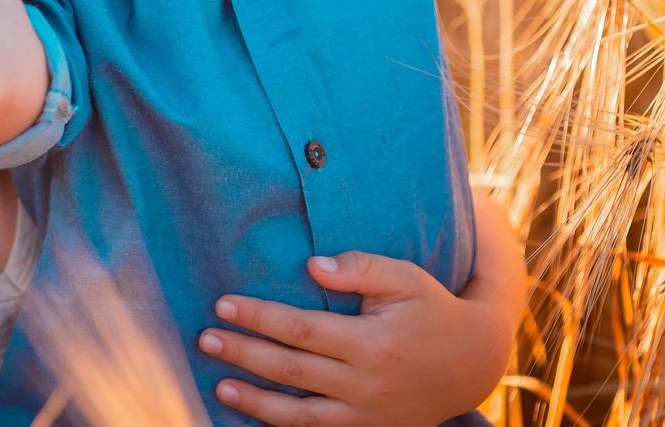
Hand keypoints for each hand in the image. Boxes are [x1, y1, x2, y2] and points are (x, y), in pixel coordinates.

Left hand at [199, 251, 502, 426]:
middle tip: (205, 340)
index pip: (302, 330)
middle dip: (245, 355)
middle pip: (292, 372)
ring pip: (301, 415)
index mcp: (373, 344)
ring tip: (219, 385)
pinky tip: (253, 416)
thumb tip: (311, 265)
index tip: (223, 304)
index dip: (260, 317)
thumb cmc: (430, 309)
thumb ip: (359, 268)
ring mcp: (368, 416)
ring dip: (255, 402)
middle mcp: (367, 385)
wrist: (471, 363)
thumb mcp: (404, 278)